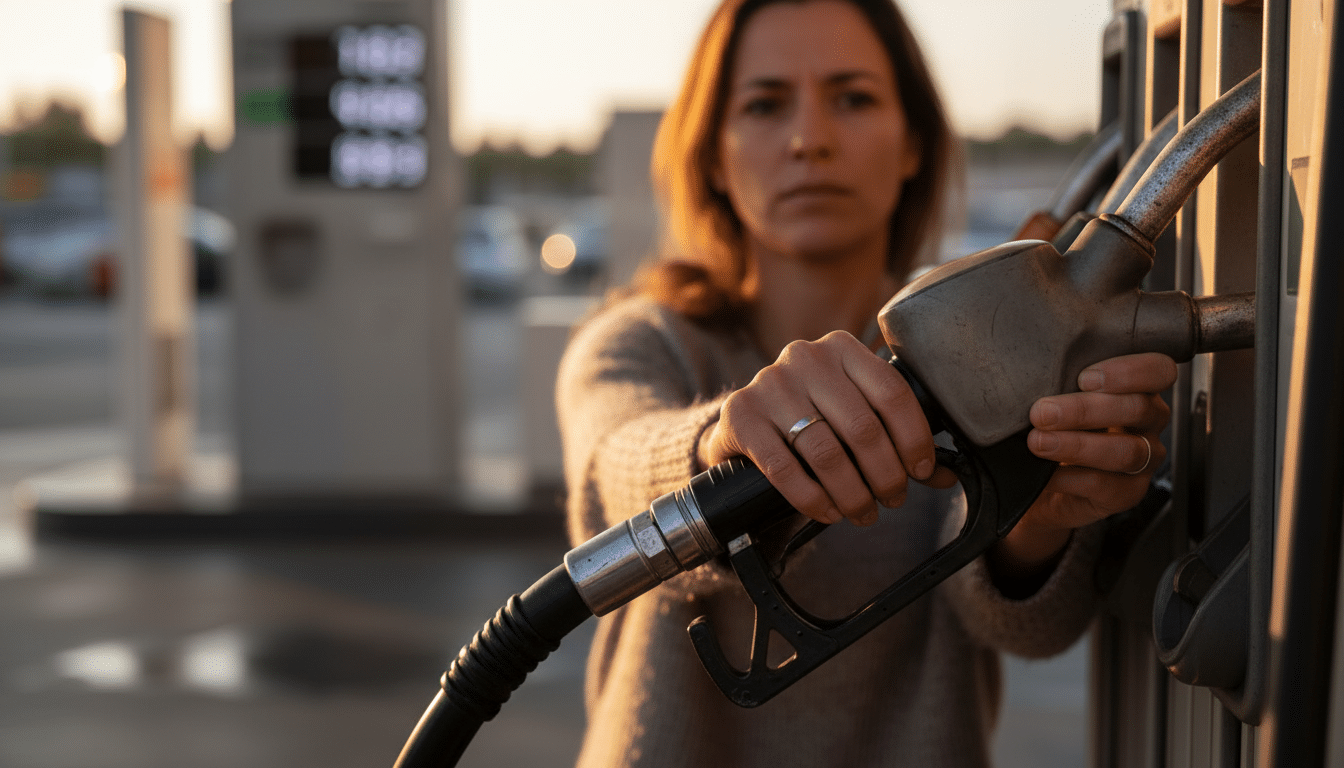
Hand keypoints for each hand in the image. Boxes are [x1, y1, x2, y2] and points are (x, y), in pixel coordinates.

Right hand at [698, 331, 943, 526]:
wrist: (743, 423)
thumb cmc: (810, 418)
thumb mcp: (852, 414)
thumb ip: (895, 437)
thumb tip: (947, 473)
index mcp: (842, 348)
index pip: (892, 393)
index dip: (915, 439)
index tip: (922, 471)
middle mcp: (805, 357)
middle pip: (862, 427)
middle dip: (886, 475)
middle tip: (893, 500)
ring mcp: (769, 384)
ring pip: (825, 452)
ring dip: (853, 493)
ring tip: (863, 512)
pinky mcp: (740, 415)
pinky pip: (784, 468)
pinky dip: (813, 498)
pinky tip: (828, 511)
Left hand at [991, 353, 1176, 579]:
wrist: (1042, 483)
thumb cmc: (1053, 426)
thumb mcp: (1058, 395)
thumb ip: (1060, 378)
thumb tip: (1031, 366)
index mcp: (1139, 388)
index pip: (1159, 371)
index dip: (1130, 371)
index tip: (1084, 377)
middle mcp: (1149, 423)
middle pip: (1139, 409)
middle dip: (1085, 410)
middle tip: (1042, 413)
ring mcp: (1143, 461)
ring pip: (1126, 451)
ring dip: (1078, 445)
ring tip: (1038, 442)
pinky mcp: (1126, 494)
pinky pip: (1105, 486)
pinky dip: (1069, 478)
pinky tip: (1045, 474)